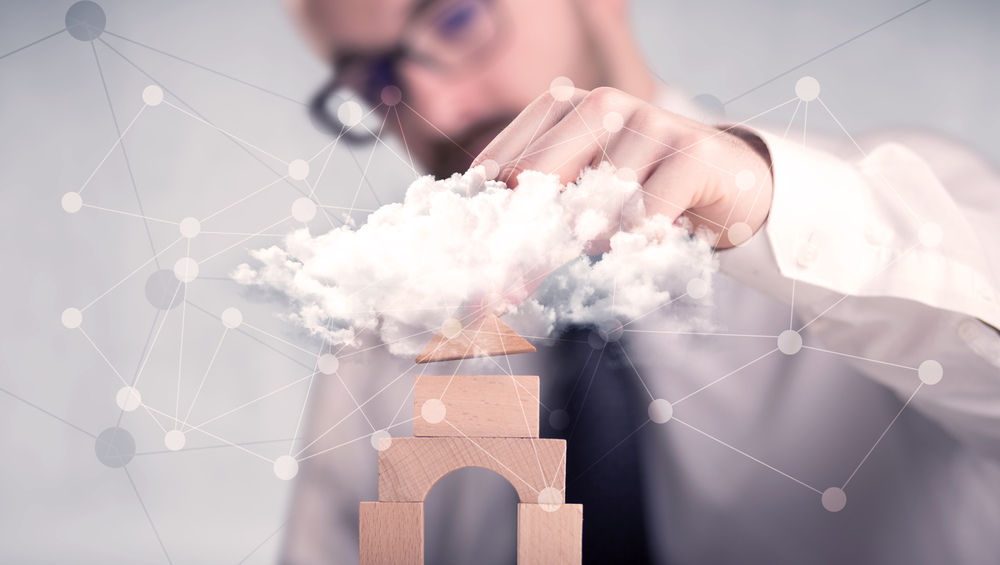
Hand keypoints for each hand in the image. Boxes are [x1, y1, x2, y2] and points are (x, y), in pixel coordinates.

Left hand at [474, 87, 772, 249]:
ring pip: (594, 203)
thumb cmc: (642, 192)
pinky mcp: (692, 148)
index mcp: (563, 108)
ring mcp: (648, 121)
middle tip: (512, 288)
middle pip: (538, 178)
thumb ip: (541, 211)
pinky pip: (647, 212)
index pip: (505, 164)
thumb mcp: (587, 194)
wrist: (729, 180)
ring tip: (602, 252)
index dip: (489, 220)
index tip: (480, 271)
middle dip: (526, 238)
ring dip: (592, 242)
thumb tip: (488, 272)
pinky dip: (637, 240)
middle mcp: (602, 104)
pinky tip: (644, 246)